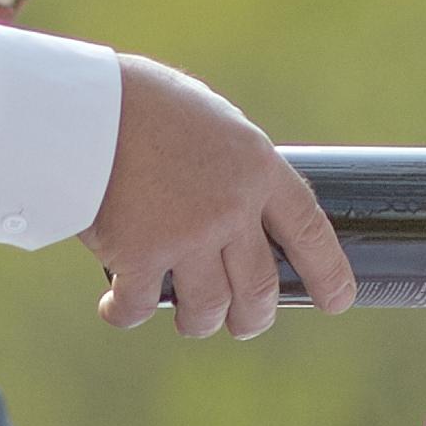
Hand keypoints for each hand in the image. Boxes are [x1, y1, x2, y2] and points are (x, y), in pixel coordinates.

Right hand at [83, 55, 352, 335]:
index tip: (338, 303)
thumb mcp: (211, 120)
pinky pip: (142, 306)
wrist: (87, 104)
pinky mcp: (140, 255)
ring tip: (189, 321)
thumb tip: (235, 206)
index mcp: (258, 167)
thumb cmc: (143, 102)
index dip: (328, 273)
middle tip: (246, 324)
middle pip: (259, 288)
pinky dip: (127, 313)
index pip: (309, 231)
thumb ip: (231, 165)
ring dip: (199, 323)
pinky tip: (118, 308)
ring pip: (209, 309)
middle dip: (255, 318)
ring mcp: (188, 235)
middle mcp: (232, 208)